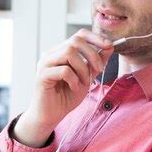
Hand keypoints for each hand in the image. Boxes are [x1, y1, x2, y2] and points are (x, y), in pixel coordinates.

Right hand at [14, 30, 112, 146]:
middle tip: (99, 70)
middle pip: (75, 41)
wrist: (51, 116)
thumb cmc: (66, 97)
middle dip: (92, 55)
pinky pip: (64, 70)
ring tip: (84, 82)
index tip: (109, 46)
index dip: (95, 38)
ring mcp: (45, 64)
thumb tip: (109, 47)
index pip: (79, 35)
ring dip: (83, 68)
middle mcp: (51, 54)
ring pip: (69, 52)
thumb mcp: (86, 78)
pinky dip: (74, 80)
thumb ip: (95, 63)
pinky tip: (74, 88)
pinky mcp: (42, 75)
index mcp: (61, 52)